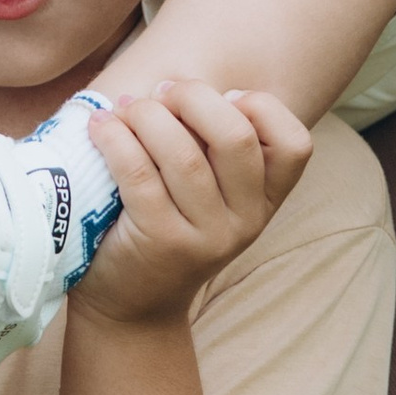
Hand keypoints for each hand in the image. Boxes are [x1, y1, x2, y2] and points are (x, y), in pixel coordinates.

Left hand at [73, 81, 311, 327]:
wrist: (132, 307)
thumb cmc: (165, 228)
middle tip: (161, 94)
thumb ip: (211, 146)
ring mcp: (207, 237)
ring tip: (123, 110)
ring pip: (183, 154)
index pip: (294, 145)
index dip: (260, 106)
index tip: (221, 97)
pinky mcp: (162, 243)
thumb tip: (178, 86)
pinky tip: (100, 127)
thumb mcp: (208, 194)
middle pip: (236, 137)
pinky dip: (115, 139)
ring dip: (145, 116)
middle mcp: (246, 221)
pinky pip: (139, 174)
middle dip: (193, 98)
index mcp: (266, 201)